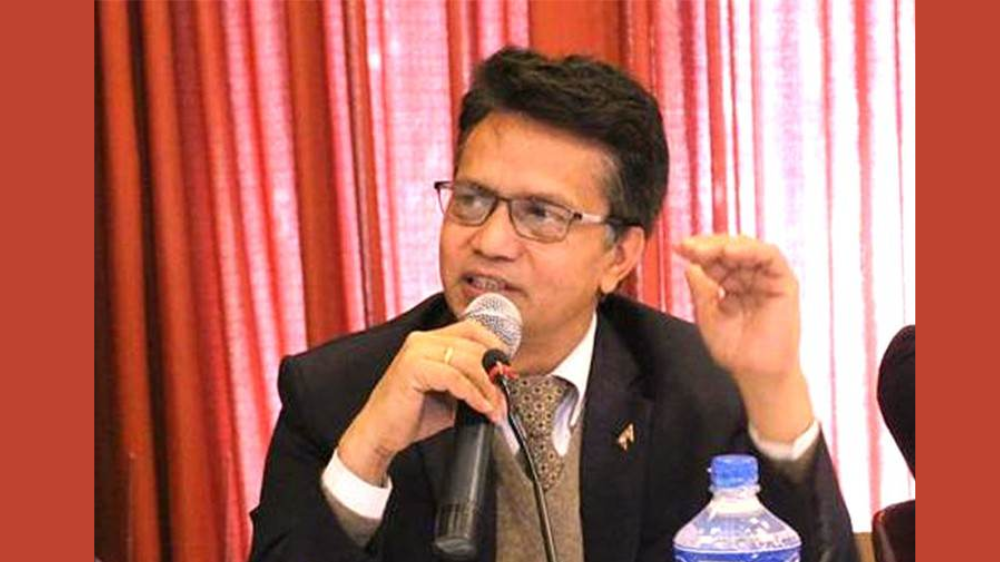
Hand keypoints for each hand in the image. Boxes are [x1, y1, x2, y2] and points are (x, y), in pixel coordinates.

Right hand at [337, 320, 506, 484]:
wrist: (379, 434)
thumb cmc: (411, 415)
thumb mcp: (450, 395)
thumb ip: (471, 384)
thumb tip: (500, 388)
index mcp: (430, 340)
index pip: (473, 329)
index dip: (495, 347)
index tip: (507, 371)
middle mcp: (422, 340)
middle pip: (474, 346)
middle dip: (494, 376)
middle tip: (503, 401)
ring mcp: (416, 352)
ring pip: (467, 361)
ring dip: (487, 388)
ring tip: (494, 409)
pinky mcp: (412, 368)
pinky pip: (454, 377)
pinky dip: (473, 394)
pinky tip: (481, 407)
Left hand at [675, 234, 812, 441]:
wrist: (755, 372)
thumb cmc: (735, 350)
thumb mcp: (707, 315)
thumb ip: (700, 290)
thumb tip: (688, 266)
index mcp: (732, 284)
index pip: (715, 260)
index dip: (697, 252)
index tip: (679, 248)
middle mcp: (750, 278)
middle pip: (730, 250)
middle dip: (707, 246)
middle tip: (688, 247)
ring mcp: (767, 279)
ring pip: (748, 248)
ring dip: (724, 245)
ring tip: (703, 249)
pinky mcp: (784, 282)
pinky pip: (770, 257)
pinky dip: (750, 250)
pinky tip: (729, 252)